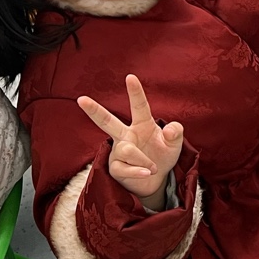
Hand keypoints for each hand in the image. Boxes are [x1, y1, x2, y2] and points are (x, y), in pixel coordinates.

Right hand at [78, 75, 184, 209]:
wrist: (156, 180)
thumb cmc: (163, 156)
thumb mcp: (175, 144)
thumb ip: (176, 133)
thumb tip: (170, 129)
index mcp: (142, 124)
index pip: (139, 106)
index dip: (135, 92)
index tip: (130, 77)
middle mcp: (127, 135)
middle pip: (107, 121)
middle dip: (94, 110)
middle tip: (81, 99)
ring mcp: (119, 151)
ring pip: (126, 150)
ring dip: (142, 159)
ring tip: (153, 168)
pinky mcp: (115, 167)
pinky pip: (124, 167)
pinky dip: (138, 171)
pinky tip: (147, 173)